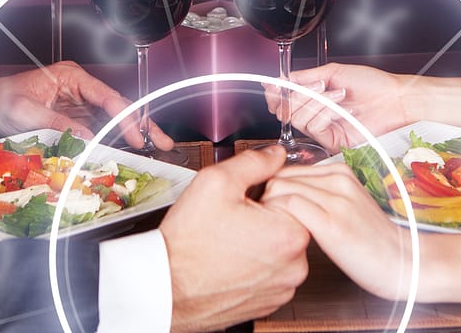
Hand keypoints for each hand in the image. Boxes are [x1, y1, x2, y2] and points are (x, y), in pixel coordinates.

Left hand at [0, 61, 172, 149]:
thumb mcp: (25, 111)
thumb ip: (57, 123)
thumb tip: (87, 138)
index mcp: (71, 77)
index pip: (109, 97)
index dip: (127, 117)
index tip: (137, 136)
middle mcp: (79, 90)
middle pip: (118, 107)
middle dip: (141, 124)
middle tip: (162, 142)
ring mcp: (77, 107)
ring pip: (113, 120)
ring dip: (132, 135)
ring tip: (153, 149)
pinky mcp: (72, 122)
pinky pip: (98, 132)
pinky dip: (114, 142)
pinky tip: (126, 152)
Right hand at [161, 145, 310, 331]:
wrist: (166, 288)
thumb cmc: (188, 242)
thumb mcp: (217, 182)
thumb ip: (254, 162)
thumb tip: (275, 156)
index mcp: (290, 234)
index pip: (291, 197)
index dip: (264, 192)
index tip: (242, 201)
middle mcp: (294, 266)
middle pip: (288, 223)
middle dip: (264, 216)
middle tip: (231, 221)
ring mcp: (283, 288)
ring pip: (280, 249)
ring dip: (261, 241)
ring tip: (228, 242)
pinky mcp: (270, 304)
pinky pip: (271, 274)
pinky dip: (255, 266)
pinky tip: (230, 261)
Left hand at [262, 162, 413, 301]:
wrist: (404, 263)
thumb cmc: (371, 240)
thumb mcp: (347, 204)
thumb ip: (319, 192)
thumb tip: (281, 191)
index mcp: (340, 171)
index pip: (285, 168)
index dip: (269, 187)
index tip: (264, 207)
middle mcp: (338, 179)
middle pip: (278, 176)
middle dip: (264, 197)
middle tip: (260, 221)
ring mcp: (336, 199)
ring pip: (279, 188)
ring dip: (266, 209)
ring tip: (268, 230)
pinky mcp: (332, 222)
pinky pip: (288, 206)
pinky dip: (275, 218)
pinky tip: (279, 235)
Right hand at [265, 62, 414, 153]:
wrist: (395, 99)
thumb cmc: (373, 85)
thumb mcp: (334, 72)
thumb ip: (306, 77)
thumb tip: (282, 78)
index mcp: (315, 97)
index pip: (285, 99)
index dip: (275, 93)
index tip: (273, 85)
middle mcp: (317, 114)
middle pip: (286, 110)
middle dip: (297, 95)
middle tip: (316, 86)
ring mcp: (324, 129)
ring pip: (298, 117)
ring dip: (315, 100)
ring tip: (335, 92)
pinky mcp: (332, 141)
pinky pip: (314, 126)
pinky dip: (323, 111)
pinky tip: (339, 105)